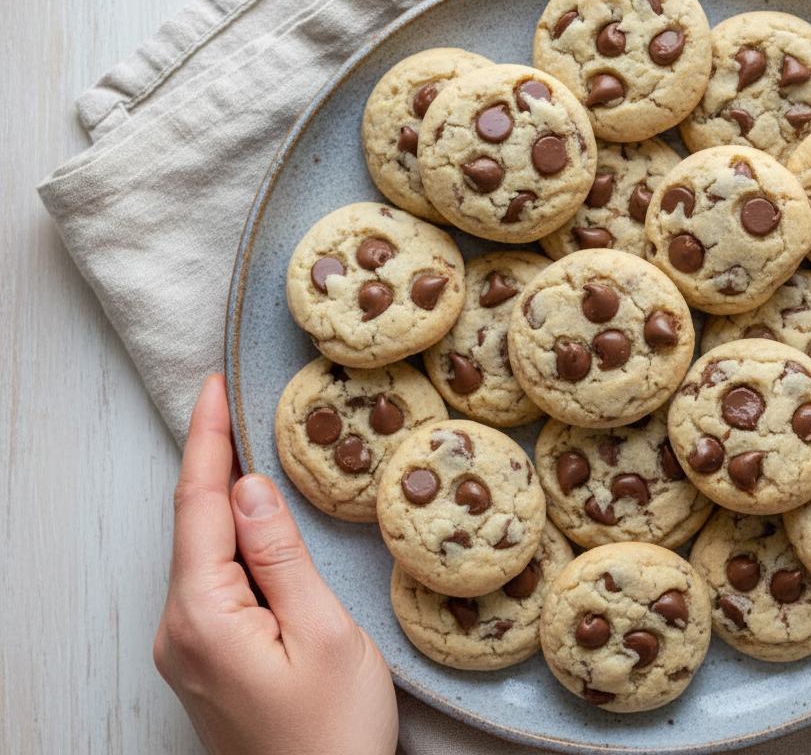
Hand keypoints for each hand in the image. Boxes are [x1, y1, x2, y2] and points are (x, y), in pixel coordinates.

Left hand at [153, 374, 397, 754]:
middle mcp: (180, 630)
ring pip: (204, 553)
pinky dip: (233, 541)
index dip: (208, 439)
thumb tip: (248, 488)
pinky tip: (258, 522)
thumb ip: (280, 556)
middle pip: (193, 525)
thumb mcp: (325, 633)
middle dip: (214, 459)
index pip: (197, 506)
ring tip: (254, 447)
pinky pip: (214, 582)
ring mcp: (188, 649)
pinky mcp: (207, 661)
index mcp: (203, 617)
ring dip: (226, 500)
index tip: (214, 385)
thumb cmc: (334, 734)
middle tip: (236, 400)